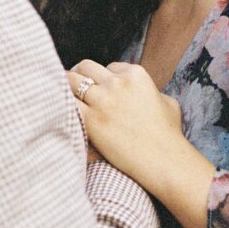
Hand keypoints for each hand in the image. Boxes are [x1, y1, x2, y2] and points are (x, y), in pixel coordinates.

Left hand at [68, 60, 182, 186]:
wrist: (163, 160)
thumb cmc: (169, 134)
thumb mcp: (168, 102)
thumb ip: (152, 91)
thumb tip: (147, 93)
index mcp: (135, 74)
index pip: (109, 67)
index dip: (103, 77)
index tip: (99, 87)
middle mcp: (117, 83)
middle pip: (86, 67)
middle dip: (79, 73)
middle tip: (73, 84)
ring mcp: (103, 100)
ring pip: (71, 80)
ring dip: (66, 85)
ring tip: (61, 92)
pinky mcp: (91, 120)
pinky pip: (67, 103)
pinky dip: (62, 103)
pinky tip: (60, 108)